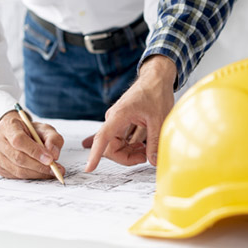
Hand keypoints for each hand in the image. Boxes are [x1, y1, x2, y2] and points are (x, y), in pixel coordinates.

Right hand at [0, 111, 64, 178]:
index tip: (50, 159)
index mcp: (8, 126)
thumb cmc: (30, 131)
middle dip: (39, 166)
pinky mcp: (0, 167)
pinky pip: (16, 176)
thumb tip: (54, 155)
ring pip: (17, 170)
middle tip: (56, 169)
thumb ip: (53, 138)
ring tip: (52, 172)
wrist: (16, 133)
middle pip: (18, 157)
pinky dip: (32, 176)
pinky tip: (42, 173)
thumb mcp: (45, 129)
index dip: (35, 151)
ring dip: (37, 173)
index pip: (19, 140)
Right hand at [84, 55, 176, 171]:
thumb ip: (154, 141)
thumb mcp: (159, 119)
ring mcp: (118, 121)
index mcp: (119, 115)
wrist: (156, 78)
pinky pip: (122, 140)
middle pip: (110, 147)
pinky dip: (132, 146)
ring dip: (130, 152)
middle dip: (126, 156)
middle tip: (145, 157)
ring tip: (147, 150)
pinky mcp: (123, 122)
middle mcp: (114, 119)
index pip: (102, 138)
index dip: (94, 154)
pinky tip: (143, 146)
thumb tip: (153, 161)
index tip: (89, 168)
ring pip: (117, 145)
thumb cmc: (156, 93)